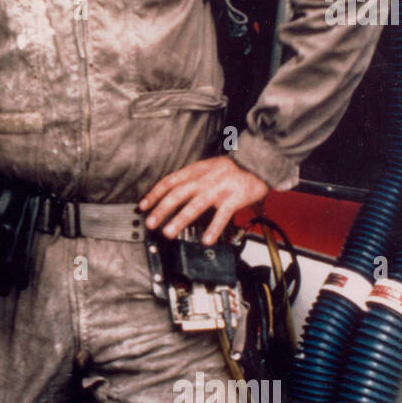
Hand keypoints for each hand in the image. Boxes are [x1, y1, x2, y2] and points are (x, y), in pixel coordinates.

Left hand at [139, 155, 269, 243]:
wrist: (258, 162)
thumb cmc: (232, 168)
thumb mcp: (207, 167)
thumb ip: (191, 178)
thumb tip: (172, 192)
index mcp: (196, 170)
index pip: (170, 181)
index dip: (154, 193)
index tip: (143, 206)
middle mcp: (205, 179)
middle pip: (178, 194)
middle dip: (161, 209)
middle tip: (150, 222)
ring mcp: (220, 188)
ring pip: (196, 205)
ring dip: (180, 219)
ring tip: (168, 232)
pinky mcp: (235, 198)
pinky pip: (222, 215)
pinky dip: (214, 228)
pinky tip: (206, 240)